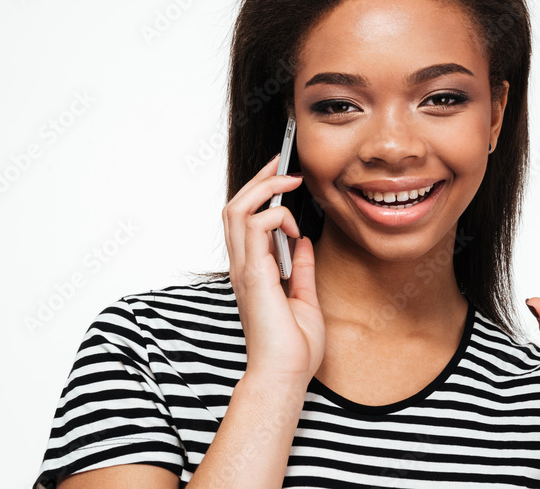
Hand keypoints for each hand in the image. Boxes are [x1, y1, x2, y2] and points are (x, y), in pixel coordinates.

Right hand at [222, 154, 324, 392]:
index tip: (282, 174)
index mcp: (252, 271)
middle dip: (259, 179)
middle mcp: (243, 267)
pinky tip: (294, 228)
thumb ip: (301, 269)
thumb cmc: (293, 348)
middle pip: (234, 207)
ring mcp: (244, 270)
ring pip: (237, 210)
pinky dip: (274, 216)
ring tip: (289, 185)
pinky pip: (255, 228)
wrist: (286, 374)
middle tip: (284, 165)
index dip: (259, 191)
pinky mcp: (254, 275)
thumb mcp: (304, 298)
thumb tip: (303, 243)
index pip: (244, 220)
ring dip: (264, 189)